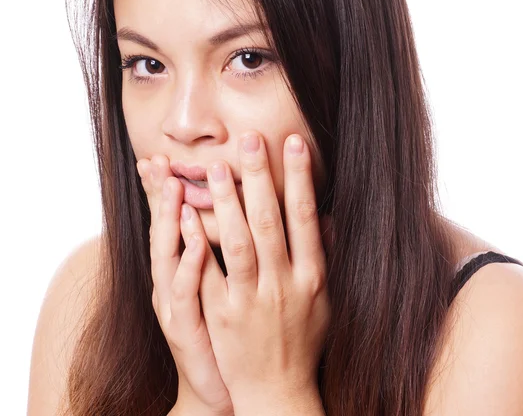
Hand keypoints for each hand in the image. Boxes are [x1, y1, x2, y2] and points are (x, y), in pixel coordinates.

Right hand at [137, 155, 233, 415]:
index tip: (168, 154)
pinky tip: (196, 239)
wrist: (225, 388)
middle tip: (157, 157)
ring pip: (169, 254)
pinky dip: (190, 263)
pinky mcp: (187, 327)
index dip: (169, 188)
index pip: (177, 218)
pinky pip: (186, 292)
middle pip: (165, 229)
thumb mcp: (230, 284)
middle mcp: (175, 280)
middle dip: (162, 192)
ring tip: (174, 185)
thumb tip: (257, 208)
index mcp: (187, 266)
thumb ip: (240, 245)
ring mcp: (178, 304)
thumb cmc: (232, 331)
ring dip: (171, 218)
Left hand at [192, 131, 330, 412]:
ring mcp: (252, 299)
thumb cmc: (305, 343)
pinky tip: (185, 214)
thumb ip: (327, 258)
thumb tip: (328, 220)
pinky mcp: (222, 313)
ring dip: (227, 202)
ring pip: (238, 241)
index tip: (294, 143)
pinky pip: (208, 272)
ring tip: (216, 167)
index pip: (307, 216)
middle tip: (250, 139)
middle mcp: (284, 283)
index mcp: (312, 276)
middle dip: (261, 176)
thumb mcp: (326, 301)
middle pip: (271, 221)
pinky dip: (197, 241)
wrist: (279, 393)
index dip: (300, 177)